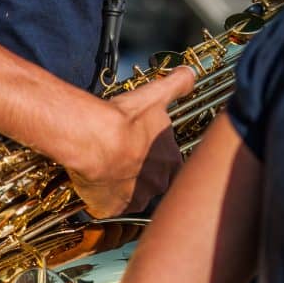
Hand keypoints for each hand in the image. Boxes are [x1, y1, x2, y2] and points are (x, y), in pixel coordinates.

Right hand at [68, 67, 195, 217]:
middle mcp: (156, 184)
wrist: (94, 139)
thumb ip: (177, 84)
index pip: (172, 165)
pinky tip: (93, 182)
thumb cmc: (125, 119)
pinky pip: (106, 207)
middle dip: (140, 174)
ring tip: (105, 170)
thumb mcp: (156, 95)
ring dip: (120, 187)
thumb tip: (190, 74)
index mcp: (170, 161)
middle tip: (122, 159)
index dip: (158, 158)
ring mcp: (133, 199)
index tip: (143, 149)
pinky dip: (100, 198)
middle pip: (152, 183)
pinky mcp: (110, 208)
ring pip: (130, 196)